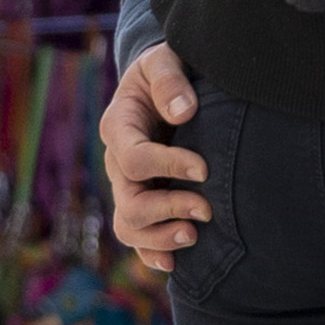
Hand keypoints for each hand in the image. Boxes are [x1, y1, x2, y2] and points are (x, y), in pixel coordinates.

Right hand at [100, 46, 208, 270]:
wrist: (163, 86)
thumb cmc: (166, 72)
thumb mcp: (165, 60)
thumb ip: (170, 80)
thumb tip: (184, 111)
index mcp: (119, 127)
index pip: (134, 157)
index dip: (168, 166)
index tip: (204, 170)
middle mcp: (117, 162)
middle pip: (129, 201)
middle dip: (168, 208)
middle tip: (207, 209)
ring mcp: (127, 187)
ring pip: (128, 226)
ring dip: (160, 237)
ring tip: (193, 235)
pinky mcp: (143, 201)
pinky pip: (137, 238)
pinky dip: (153, 253)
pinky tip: (175, 264)